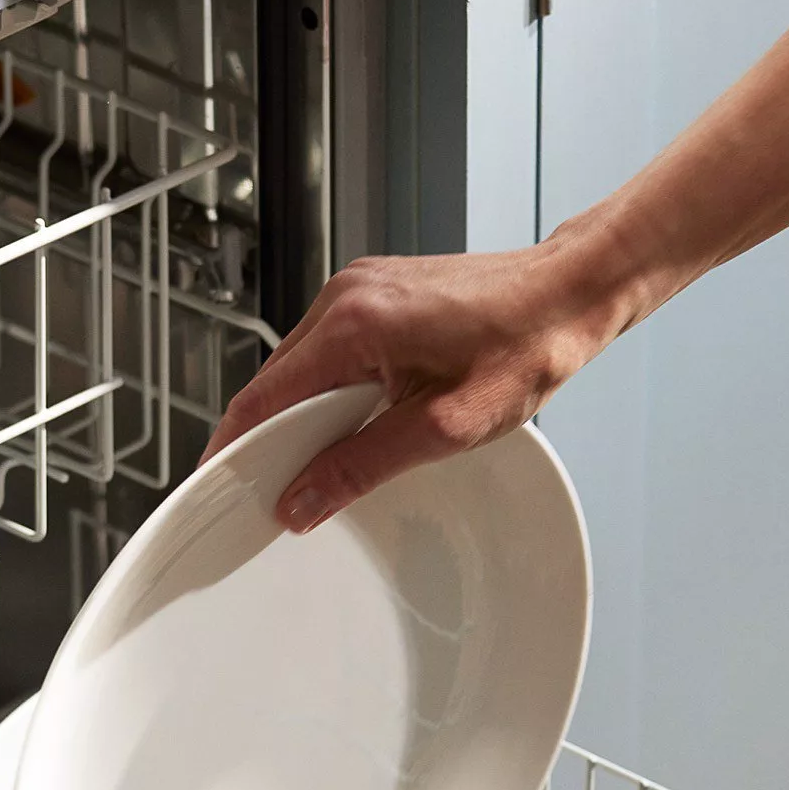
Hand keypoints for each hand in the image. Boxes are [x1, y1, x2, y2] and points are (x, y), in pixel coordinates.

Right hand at [199, 239, 628, 530]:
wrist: (571, 293)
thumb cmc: (525, 346)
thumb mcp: (443, 428)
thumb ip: (362, 465)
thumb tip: (301, 500)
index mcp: (352, 325)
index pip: (261, 398)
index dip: (232, 451)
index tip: (217, 491)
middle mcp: (345, 297)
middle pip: (274, 384)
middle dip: (264, 443)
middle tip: (266, 498)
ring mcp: (360, 290)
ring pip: (301, 370)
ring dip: (299, 419)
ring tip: (308, 471)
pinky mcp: (378, 294)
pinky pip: (329, 352)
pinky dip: (326, 394)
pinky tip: (345, 430)